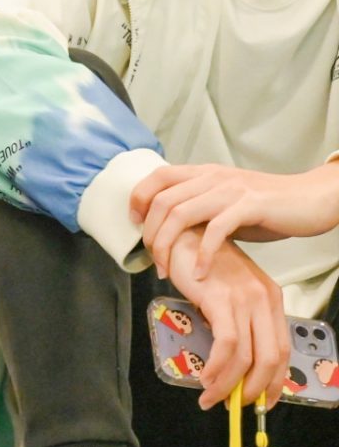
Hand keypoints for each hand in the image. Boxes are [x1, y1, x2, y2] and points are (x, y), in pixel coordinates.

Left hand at [132, 163, 338, 279]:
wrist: (311, 199)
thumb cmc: (267, 206)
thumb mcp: (224, 202)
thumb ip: (199, 209)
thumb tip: (169, 230)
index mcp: (204, 174)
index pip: (158, 176)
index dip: (138, 198)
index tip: (133, 225)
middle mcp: (213, 177)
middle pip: (162, 201)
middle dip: (149, 234)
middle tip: (153, 259)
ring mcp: (231, 190)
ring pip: (181, 214)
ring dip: (167, 246)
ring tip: (167, 269)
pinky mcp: (249, 206)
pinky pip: (215, 230)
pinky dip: (202, 254)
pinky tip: (199, 272)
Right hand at [165, 230, 288, 410]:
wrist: (183, 232)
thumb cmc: (200, 262)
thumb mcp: (226, 291)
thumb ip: (234, 317)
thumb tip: (227, 354)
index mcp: (270, 299)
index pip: (281, 350)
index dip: (274, 381)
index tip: (261, 401)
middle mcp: (263, 300)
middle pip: (270, 359)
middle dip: (253, 391)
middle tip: (233, 407)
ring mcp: (245, 300)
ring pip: (248, 357)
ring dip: (228, 385)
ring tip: (210, 398)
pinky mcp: (222, 300)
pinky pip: (227, 345)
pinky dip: (217, 368)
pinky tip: (204, 378)